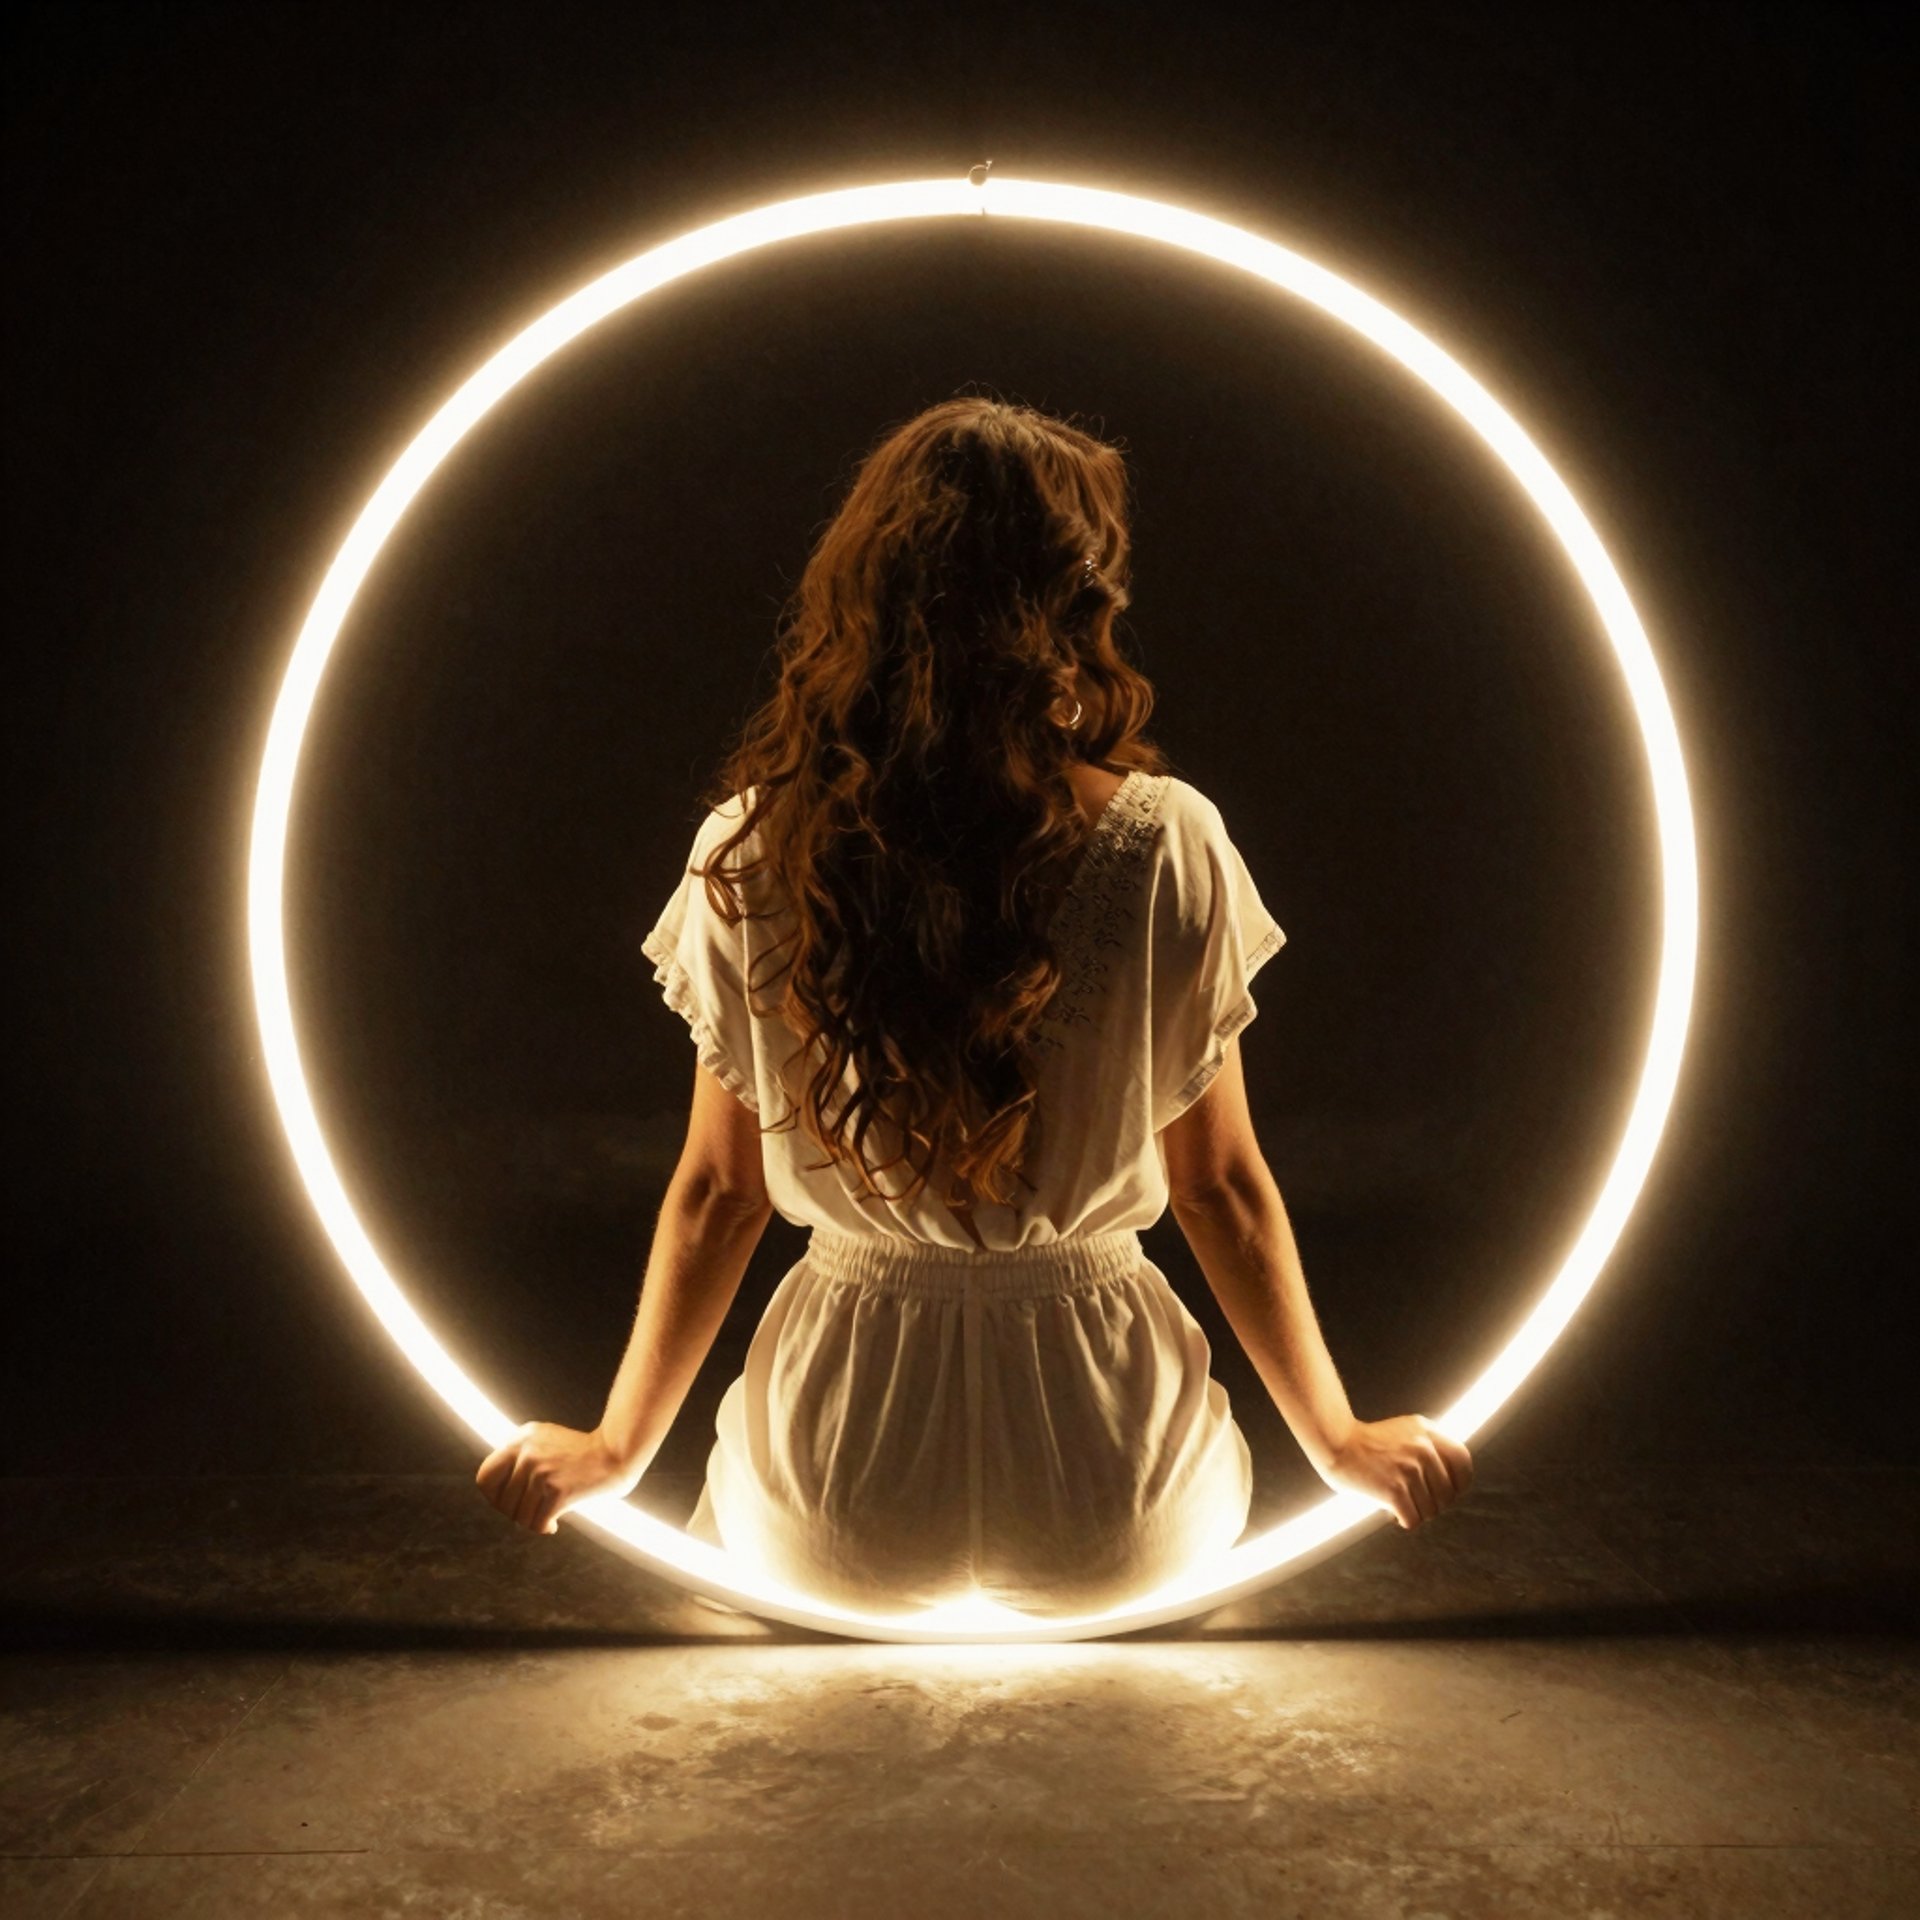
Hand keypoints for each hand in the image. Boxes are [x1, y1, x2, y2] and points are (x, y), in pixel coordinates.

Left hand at [474, 1422, 641, 1534]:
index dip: (493, 1497)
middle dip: (515, 1514)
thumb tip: (493, 1492)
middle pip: (502, 1502)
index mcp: (521, 1437)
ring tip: (546, 1518)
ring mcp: (541, 1471)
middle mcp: (527, 1452)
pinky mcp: (557, 1491)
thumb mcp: (545, 1441)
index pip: (484, 1477)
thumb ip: (519, 1456)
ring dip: (532, 1522)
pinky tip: (554, 1525)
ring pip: (519, 1516)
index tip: (509, 1504)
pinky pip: (536, 1524)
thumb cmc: (581, 1454)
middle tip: (533, 1513)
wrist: (617, 1453)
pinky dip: (544, 1528)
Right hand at [1314, 1414, 1473, 1529]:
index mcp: (1426, 1430)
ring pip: (1431, 1510)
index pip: (1463, 1460)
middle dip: (1433, 1503)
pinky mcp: (1395, 1489)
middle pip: (1448, 1493)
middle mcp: (1422, 1447)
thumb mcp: (1404, 1431)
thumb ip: (1429, 1446)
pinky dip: (1404, 1521)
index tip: (1449, 1491)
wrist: (1334, 1443)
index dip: (1460, 1482)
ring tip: (1399, 1503)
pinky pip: (1413, 1519)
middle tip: (1414, 1500)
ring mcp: (1409, 1468)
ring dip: (1416, 1512)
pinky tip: (1392, 1513)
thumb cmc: (1366, 1443)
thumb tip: (1455, 1480)